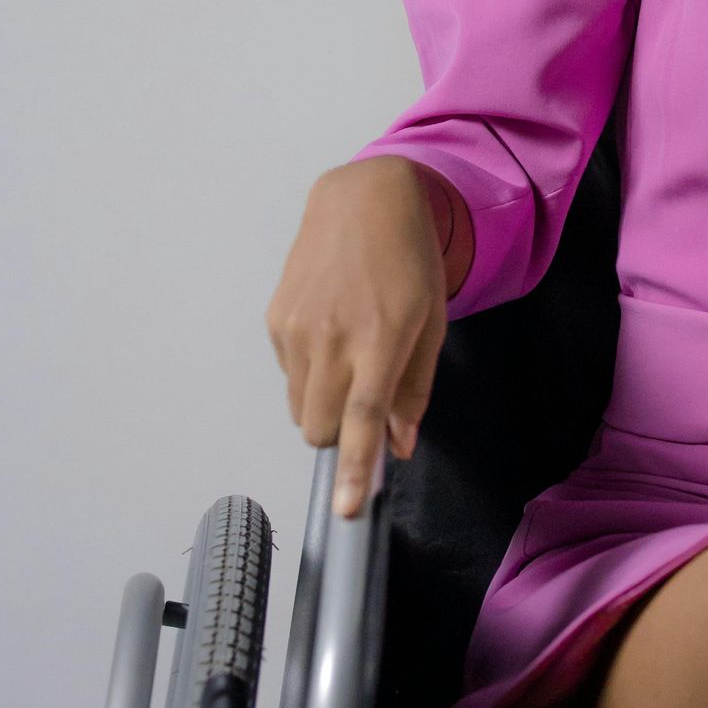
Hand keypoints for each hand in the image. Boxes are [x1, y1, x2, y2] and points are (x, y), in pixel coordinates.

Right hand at [266, 157, 450, 512]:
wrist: (362, 198)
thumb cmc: (409, 259)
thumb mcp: (432, 321)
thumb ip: (414, 388)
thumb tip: (398, 445)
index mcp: (380, 340)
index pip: (362, 419)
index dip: (355, 469)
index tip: (347, 509)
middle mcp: (332, 338)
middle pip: (318, 427)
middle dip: (338, 434)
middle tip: (364, 400)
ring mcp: (297, 328)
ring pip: (298, 406)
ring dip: (322, 403)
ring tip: (349, 356)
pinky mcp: (275, 318)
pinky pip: (288, 373)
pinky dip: (307, 372)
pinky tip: (329, 330)